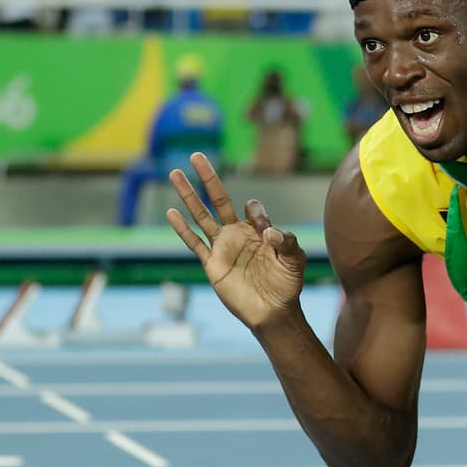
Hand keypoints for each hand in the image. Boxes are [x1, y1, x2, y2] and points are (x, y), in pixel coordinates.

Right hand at [166, 152, 305, 328]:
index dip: (257, 213)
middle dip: (208, 178)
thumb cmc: (287, 285)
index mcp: (258, 229)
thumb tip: (268, 231)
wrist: (273, 312)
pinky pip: (194, 243)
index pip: (252, 208)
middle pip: (219, 199)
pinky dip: (182, 229)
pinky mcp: (212, 264)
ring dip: (188, 195)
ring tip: (175, 173)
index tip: (266, 232)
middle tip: (197, 155)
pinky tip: (171, 212)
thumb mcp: (294, 260)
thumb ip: (287, 242)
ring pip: (201, 215)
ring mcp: (223, 247)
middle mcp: (237, 234)